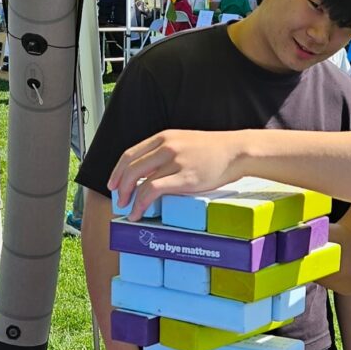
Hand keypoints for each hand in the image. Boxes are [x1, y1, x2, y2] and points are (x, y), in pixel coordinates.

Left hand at [107, 129, 244, 220]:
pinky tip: (139, 212)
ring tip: (129, 209)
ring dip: (128, 197)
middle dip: (119, 186)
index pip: (130, 153)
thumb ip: (167, 152)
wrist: (237, 151)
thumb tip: (149, 171)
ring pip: (139, 180)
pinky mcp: (184, 178)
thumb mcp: (185, 142)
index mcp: (165, 137)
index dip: (117, 171)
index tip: (113, 183)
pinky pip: (153, 191)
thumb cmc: (214, 150)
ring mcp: (175, 162)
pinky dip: (141, 203)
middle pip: (130, 167)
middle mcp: (167, 147)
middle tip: (119, 199)